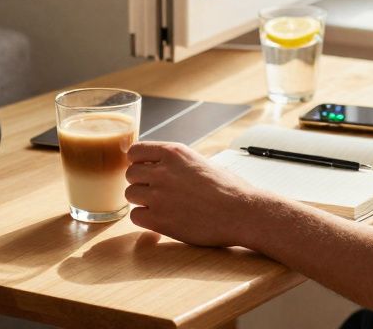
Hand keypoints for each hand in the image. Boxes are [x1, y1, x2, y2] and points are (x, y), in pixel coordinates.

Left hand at [125, 141, 266, 246]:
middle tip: (157, 192)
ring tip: (162, 206)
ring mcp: (159, 195)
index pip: (135, 151)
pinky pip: (135, 216)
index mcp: (174, 152)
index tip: (146, 171)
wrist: (242, 212)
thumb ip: (176, 162)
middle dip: (141, 183)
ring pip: (130, 194)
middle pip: (130, 173)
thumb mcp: (201, 162)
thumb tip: (159, 165)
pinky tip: (162, 219)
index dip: (139, 162)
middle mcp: (163, 171)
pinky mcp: (159, 219)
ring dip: (142, 200)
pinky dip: (146, 219)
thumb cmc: (229, 189)